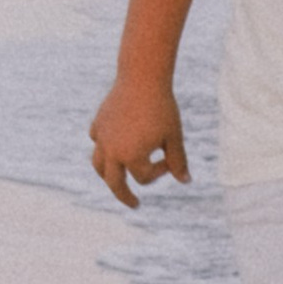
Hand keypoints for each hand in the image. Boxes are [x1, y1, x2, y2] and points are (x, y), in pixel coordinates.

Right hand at [90, 81, 188, 208]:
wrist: (142, 78)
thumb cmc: (163, 108)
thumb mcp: (174, 137)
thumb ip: (178, 162)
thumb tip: (186, 182)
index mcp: (131, 157)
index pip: (145, 177)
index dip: (161, 171)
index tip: (169, 159)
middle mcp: (112, 151)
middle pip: (115, 184)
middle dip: (125, 196)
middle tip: (135, 205)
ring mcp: (102, 138)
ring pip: (99, 165)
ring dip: (108, 176)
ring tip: (115, 181)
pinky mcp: (98, 123)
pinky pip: (97, 142)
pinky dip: (103, 149)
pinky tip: (112, 147)